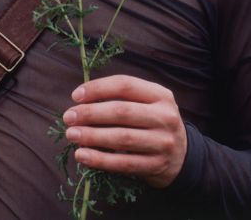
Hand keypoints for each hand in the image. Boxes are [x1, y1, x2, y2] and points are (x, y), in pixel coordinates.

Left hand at [62, 74, 186, 187]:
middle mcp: (165, 117)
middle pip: (122, 111)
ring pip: (122, 138)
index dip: (98, 88)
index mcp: (161, 95)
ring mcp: (163, 142)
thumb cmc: (153, 124)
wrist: (182, 156)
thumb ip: (122, 98)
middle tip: (68, 117)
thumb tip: (82, 99)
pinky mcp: (156, 165)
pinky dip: (100, 159)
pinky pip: (123, 163)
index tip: (76, 96)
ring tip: (71, 135)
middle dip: (90, 113)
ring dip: (92, 136)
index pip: (125, 85)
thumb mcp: (148, 104)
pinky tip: (82, 155)